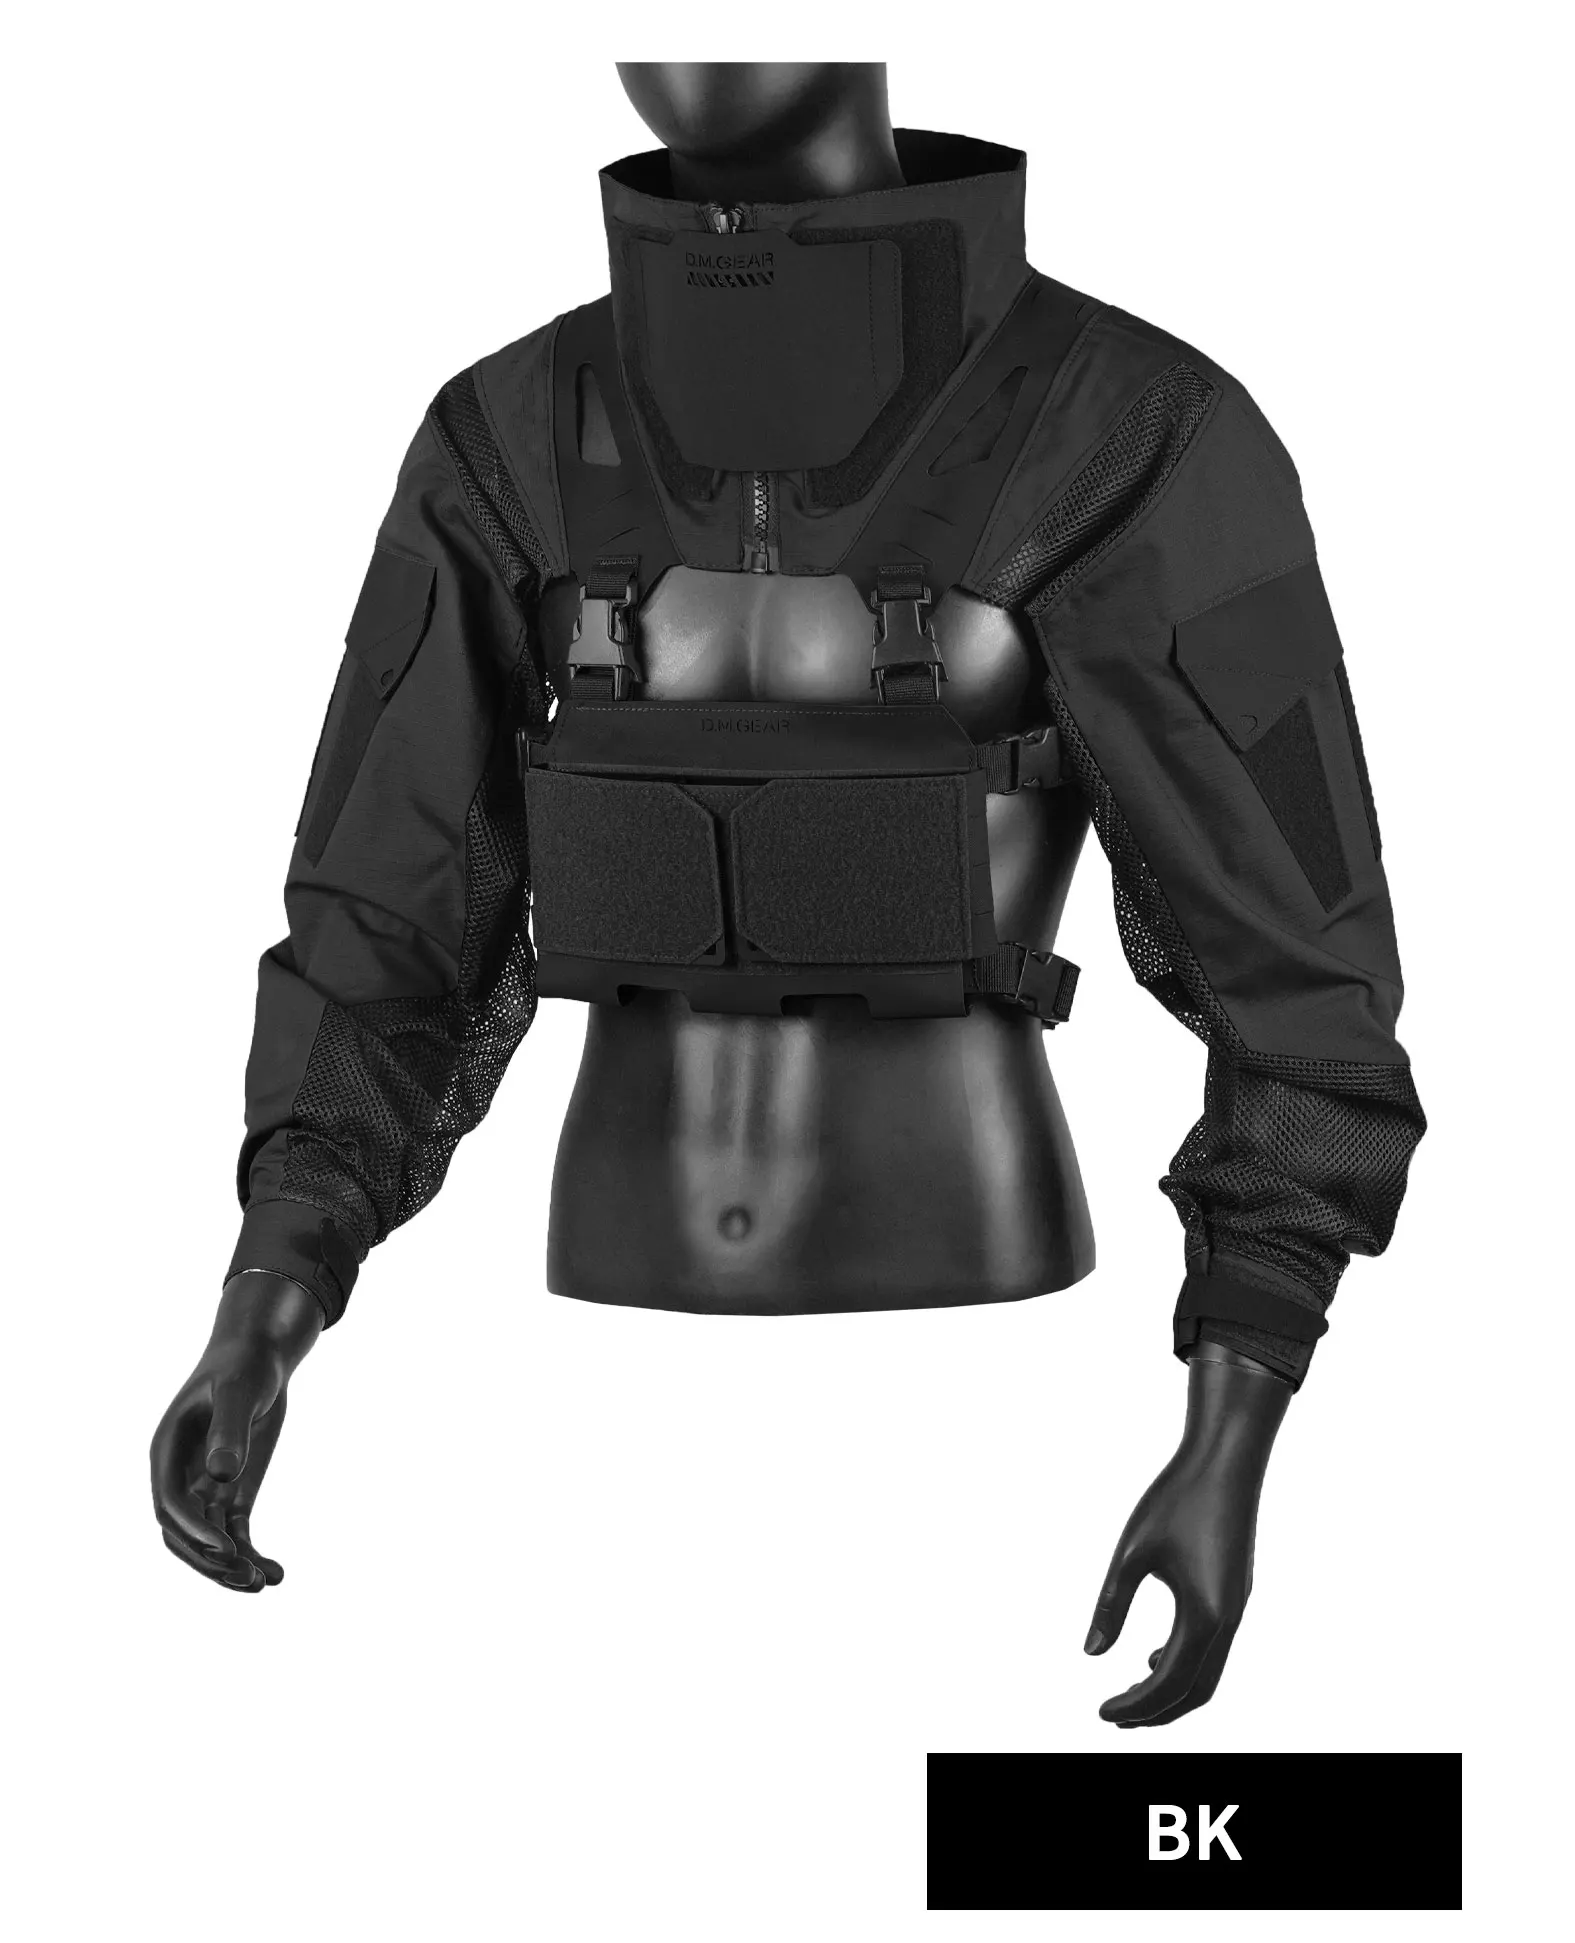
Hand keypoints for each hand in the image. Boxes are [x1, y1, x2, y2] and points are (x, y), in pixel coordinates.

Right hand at [149, 1271, 322, 1591]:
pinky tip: (276, 1575)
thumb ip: (229, 1431)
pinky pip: (236, 1535)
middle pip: (182, 1534)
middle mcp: (180, 1477)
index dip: (193, 1529)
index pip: (169, 1503)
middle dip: (209, 1559)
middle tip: (244, 1574)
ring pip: (208, 1542)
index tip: (225, 1547)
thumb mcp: (239, 1392)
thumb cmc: (243, 1367)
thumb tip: (221, 1475)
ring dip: (230, 1567)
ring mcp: (205, 1489)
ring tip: (262, 1583)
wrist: (259, 1358)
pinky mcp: (231, 1495)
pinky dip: (252, 1554)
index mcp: (167, 1452)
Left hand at [1085, 1345, 1291, 1725]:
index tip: (1102, 1713)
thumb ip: (1111, 1605)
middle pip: (1195, 1692)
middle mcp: (1228, 1621)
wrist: (1227, 1460)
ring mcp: (1237, 1609)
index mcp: (1203, 1615)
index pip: (1167, 1683)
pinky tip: (1154, 1654)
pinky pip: (1214, 1649)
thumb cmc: (1176, 1498)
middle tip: (1116, 1717)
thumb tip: (1091, 1654)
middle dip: (1156, 1712)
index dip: (1135, 1705)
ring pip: (1209, 1674)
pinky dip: (1186, 1665)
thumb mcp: (1131, 1551)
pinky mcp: (1237, 1595)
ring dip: (1173, 1692)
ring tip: (1132, 1696)